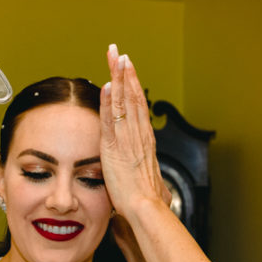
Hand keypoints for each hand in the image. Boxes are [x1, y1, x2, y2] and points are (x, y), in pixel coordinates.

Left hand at [100, 45, 167, 218]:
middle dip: (126, 73)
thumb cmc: (147, 203)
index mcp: (145, 142)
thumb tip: (153, 188)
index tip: (127, 71)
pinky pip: (112, 119)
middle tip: (119, 52)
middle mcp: (139, 135)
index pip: (139, 108)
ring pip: (124, 102)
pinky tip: (108, 85)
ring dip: (119, 78)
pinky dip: (110, 101)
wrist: (146, 209)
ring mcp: (127, 140)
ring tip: (115, 57)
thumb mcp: (147, 185)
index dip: (133, 87)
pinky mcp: (115, 147)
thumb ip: (146, 179)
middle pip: (133, 97)